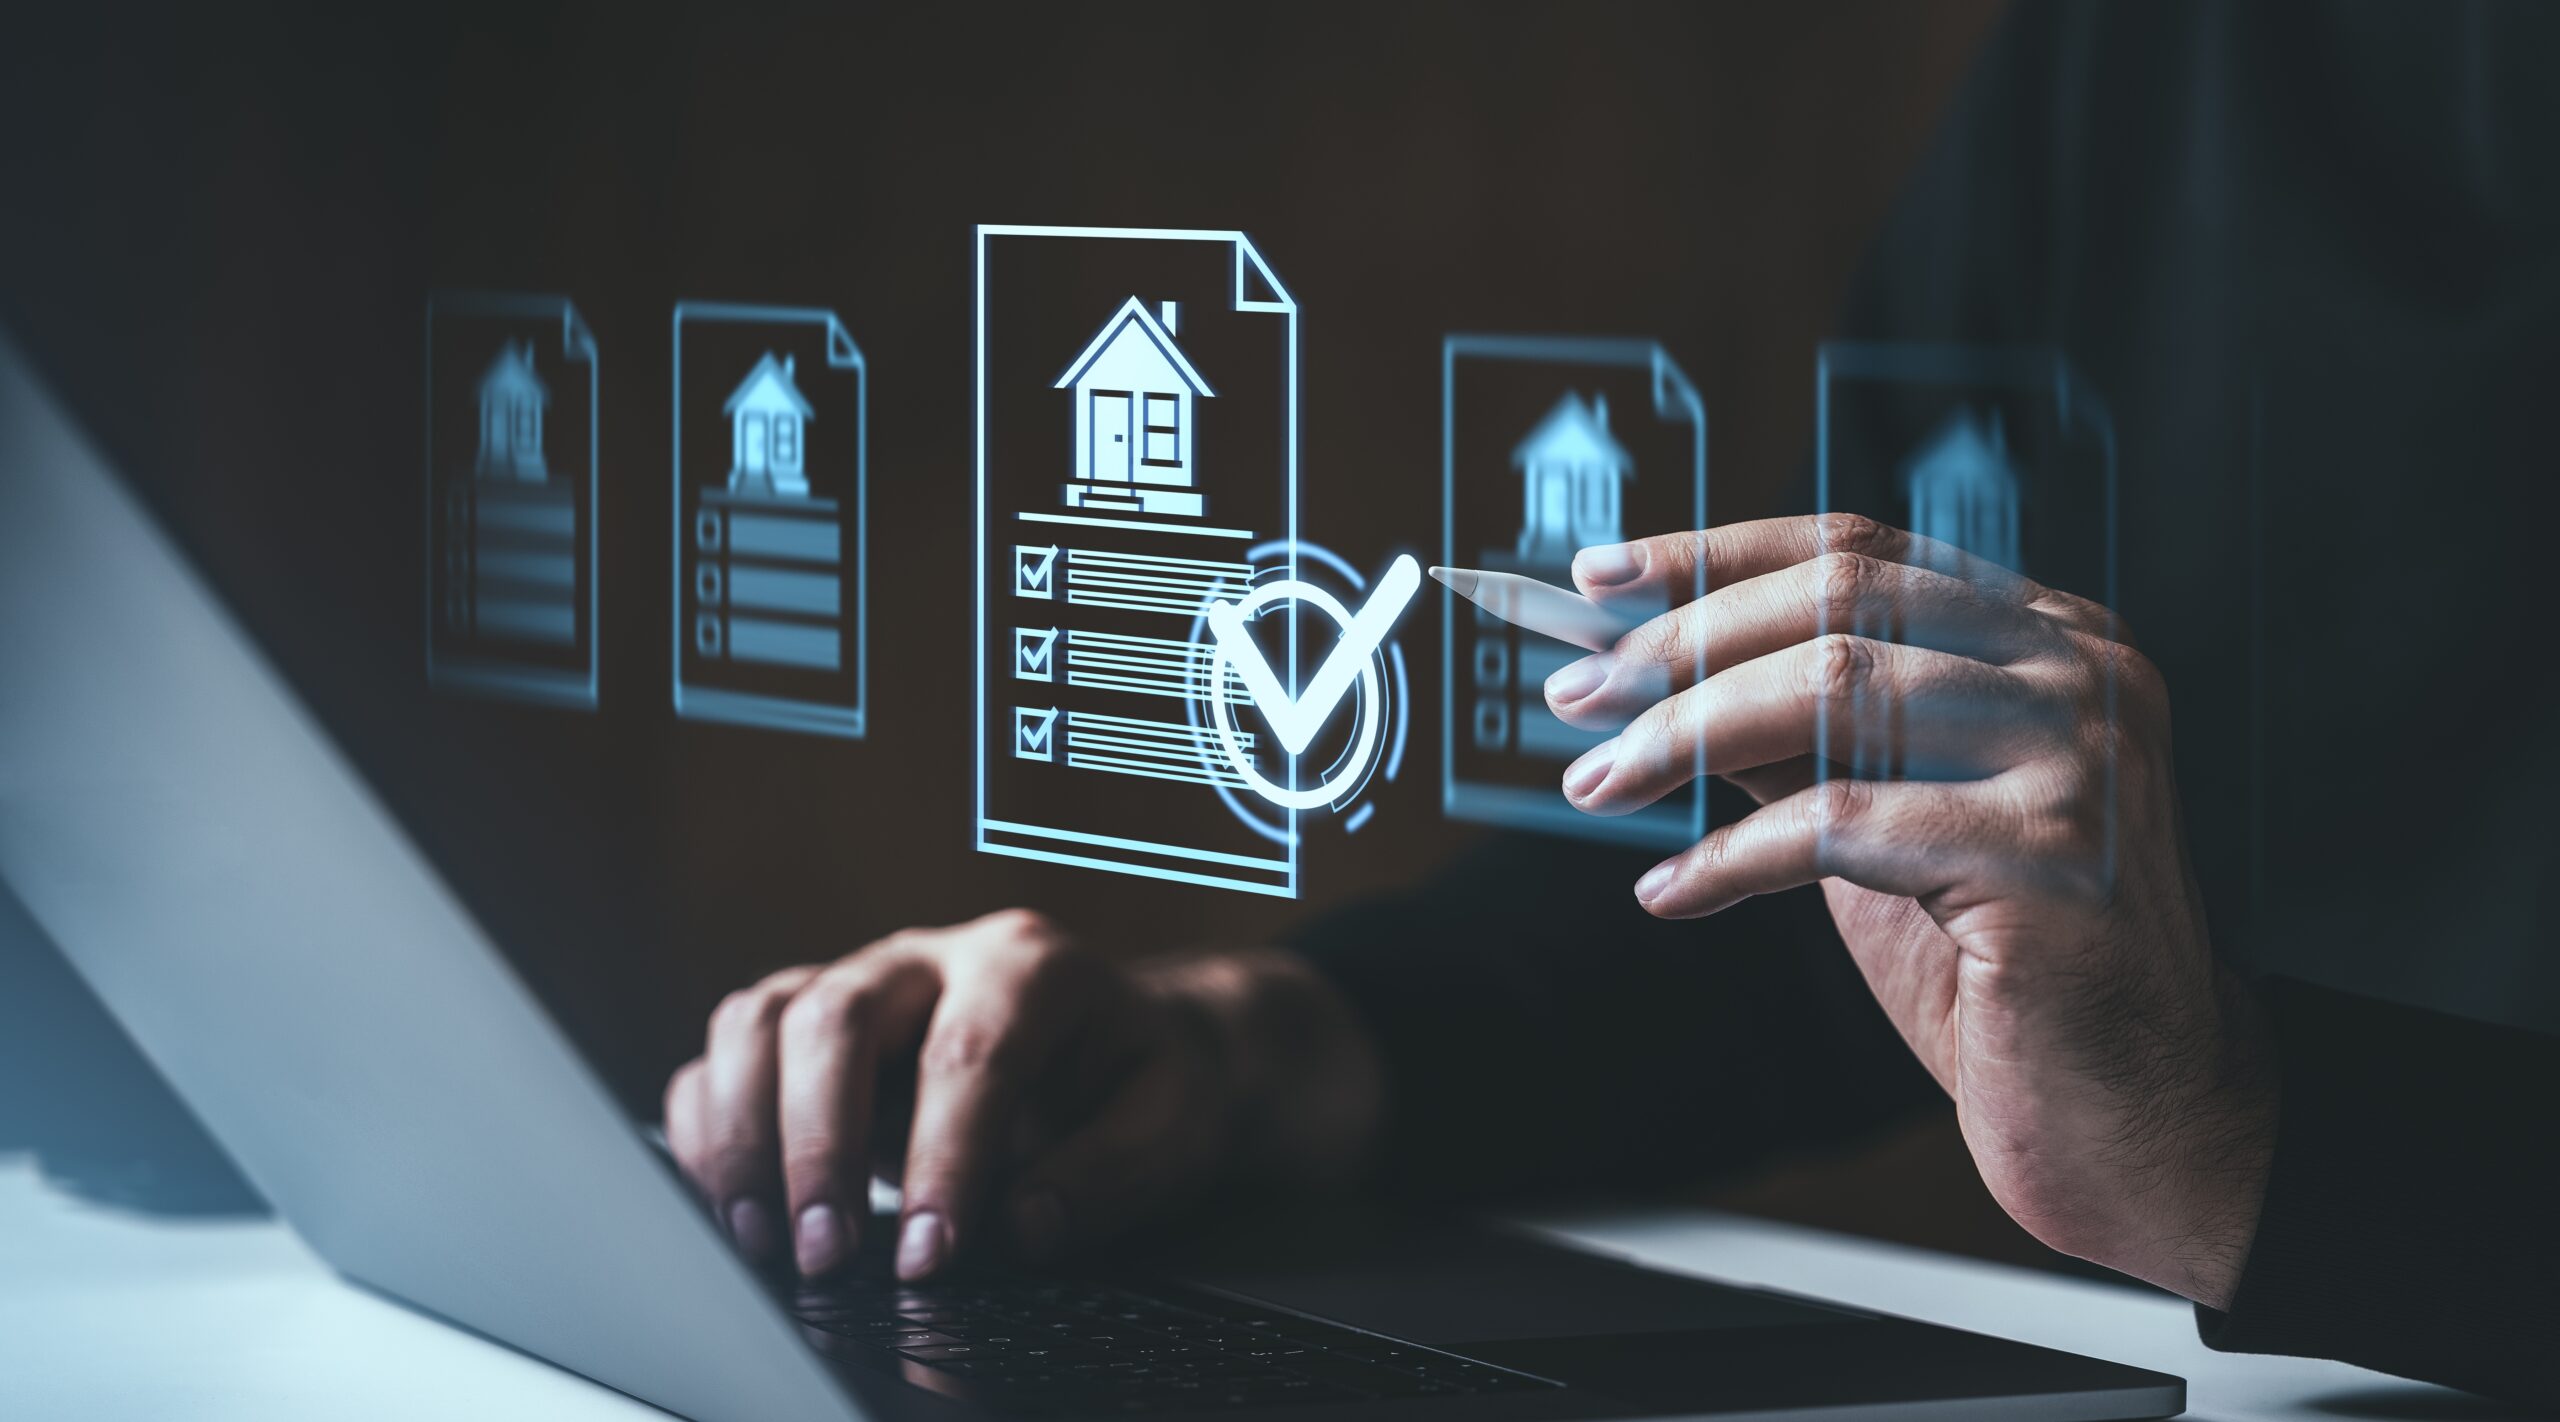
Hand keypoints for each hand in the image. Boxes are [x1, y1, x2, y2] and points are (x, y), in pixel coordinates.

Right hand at [663, 910, 1379, 1280]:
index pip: (969, 1053)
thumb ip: (1111, 1170)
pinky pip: (722, 1057)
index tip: (931, 1255)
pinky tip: (735, 1210)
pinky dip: (708, 1133)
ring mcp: (855, 984)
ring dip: (744, 1136)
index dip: (942, 1158)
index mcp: (1029, 966)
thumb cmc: (1144, 1082)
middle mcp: (928, 959)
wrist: (1119, 1046)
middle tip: (826, 1259)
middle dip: (817, 1143)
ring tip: (767, 1244)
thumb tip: (1021, 1225)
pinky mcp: (803, 1028)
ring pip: (759, 1021)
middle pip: (834, 1015)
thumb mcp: (1176, 1122)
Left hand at [1546, 515, 2276, 1307]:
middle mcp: (2080, 670)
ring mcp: (2084, 753)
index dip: (1716, 553)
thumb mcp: (1879, 816)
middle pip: (1840, 601)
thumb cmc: (2000, 963)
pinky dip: (1733, 857)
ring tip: (1598, 783)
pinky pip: (1846, 823)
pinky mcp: (2058, 853)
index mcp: (2045, 635)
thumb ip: (1790, 733)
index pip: (1858, 549)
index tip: (1600, 579)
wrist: (2133, 1111)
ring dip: (1687, 736)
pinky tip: (1672, 890)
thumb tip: (1645, 670)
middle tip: (1576, 696)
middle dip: (1681, 645)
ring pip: (1838, 691)